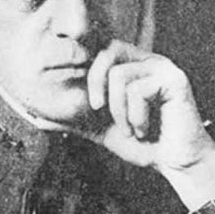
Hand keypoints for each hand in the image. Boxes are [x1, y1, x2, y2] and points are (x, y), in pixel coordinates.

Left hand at [81, 41, 214, 208]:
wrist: (174, 164)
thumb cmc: (143, 145)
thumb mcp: (100, 129)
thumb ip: (74, 118)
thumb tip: (39, 118)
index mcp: (132, 65)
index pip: (100, 49)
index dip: (87, 68)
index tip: (87, 100)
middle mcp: (148, 60)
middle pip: (107, 50)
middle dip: (95, 84)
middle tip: (98, 111)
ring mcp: (163, 67)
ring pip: (119, 74)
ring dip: (119, 111)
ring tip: (132, 129)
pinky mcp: (175, 79)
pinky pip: (139, 89)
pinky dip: (136, 116)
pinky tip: (145, 130)